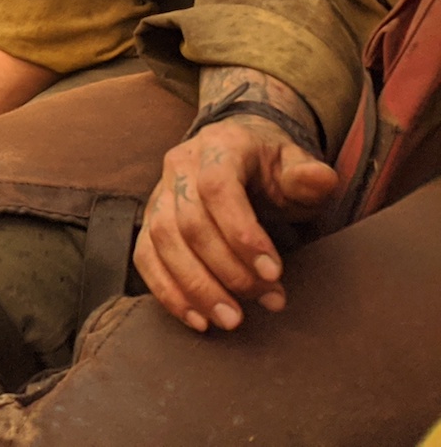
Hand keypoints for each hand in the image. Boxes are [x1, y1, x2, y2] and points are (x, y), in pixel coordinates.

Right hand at [134, 116, 337, 332]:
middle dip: (226, 270)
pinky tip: (197, 319)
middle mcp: (179, 166)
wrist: (239, 151)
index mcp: (218, 147)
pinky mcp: (150, 222)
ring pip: (162, 241)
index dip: (241, 233)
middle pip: (188, 221)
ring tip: (232, 319)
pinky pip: (145, 257)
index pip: (217, 188)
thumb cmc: (272, 166)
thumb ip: (308, 175)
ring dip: (195, 287)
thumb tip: (321, 179)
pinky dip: (167, 291)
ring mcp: (159, 193)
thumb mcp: (296, 164)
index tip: (274, 272)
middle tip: (267, 301)